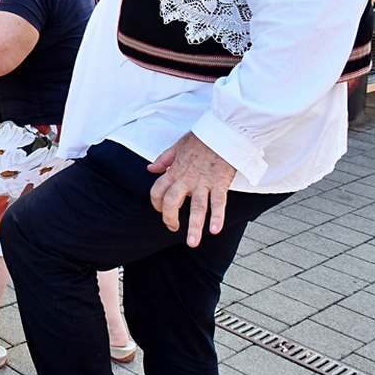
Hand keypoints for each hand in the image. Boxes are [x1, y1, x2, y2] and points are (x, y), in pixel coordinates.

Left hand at [147, 132, 237, 247]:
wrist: (224, 131)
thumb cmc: (202, 138)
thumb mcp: (177, 145)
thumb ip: (163, 159)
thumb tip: (150, 168)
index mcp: (175, 170)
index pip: (158, 190)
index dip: (156, 202)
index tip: (161, 210)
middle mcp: (187, 178)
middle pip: (172, 201)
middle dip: (170, 218)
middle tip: (172, 228)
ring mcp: (204, 182)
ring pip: (196, 207)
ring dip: (194, 227)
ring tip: (192, 243)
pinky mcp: (221, 183)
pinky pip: (218, 203)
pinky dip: (217, 217)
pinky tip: (215, 230)